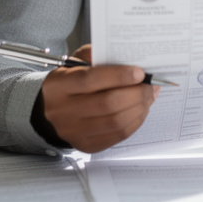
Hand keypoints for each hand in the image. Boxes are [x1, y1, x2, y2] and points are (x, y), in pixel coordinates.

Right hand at [38, 44, 159, 153]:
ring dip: (139, 108)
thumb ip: (97, 55)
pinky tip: (141, 110)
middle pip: (107, 104)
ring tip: (149, 96)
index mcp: (58, 85)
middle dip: (136, 93)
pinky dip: (135, 122)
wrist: (52, 110)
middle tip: (150, 85)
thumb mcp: (76, 61)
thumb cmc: (70, 81)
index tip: (140, 72)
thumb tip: (128, 59)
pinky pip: (118, 135)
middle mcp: (62, 110)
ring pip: (115, 122)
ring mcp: (73, 131)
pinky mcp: (86, 145)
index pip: (90, 80)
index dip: (119, 76)